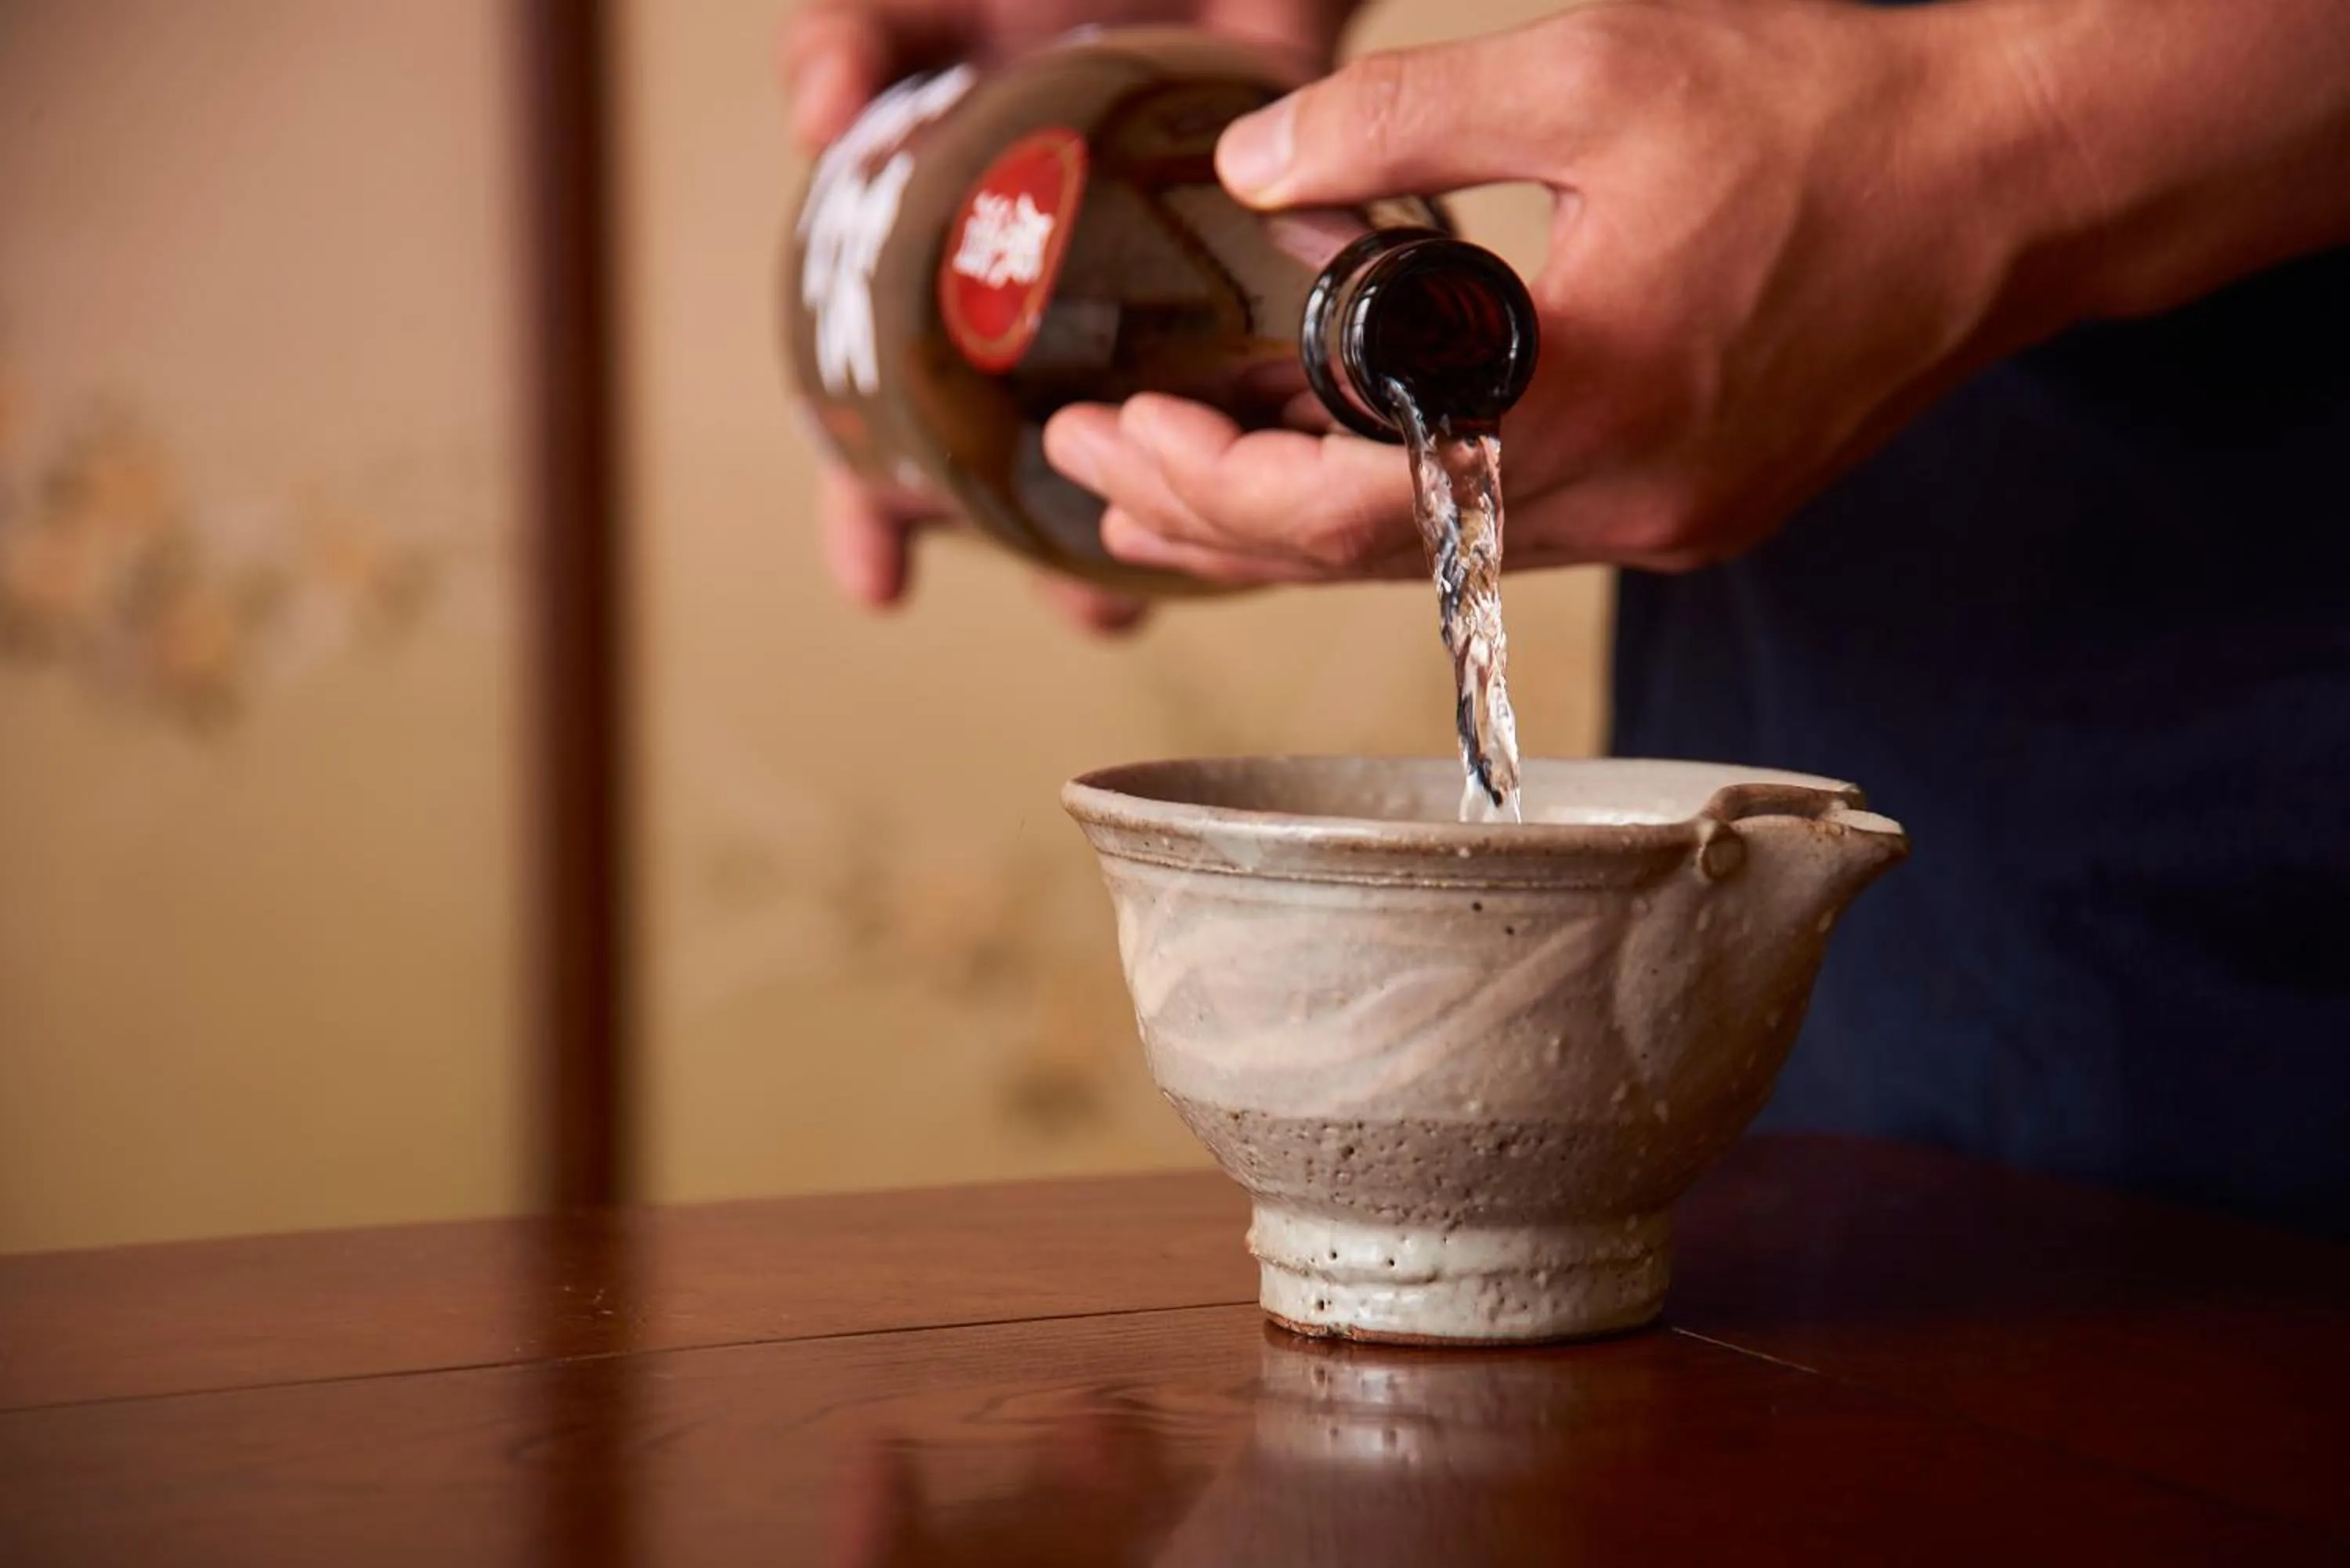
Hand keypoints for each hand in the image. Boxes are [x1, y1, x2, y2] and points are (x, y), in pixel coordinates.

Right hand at [779, 0, 1360, 630]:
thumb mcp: (924, 11)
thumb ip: (857, 44)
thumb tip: (815, 120)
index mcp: (957, 293)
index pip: (892, 427)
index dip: (872, 510)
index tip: (877, 581)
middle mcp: (1058, 334)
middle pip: (1037, 484)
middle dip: (1061, 561)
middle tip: (1088, 610)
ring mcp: (1168, 320)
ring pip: (1173, 456)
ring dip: (1189, 523)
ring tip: (1199, 567)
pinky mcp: (1277, 286)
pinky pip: (1296, 386)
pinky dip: (1302, 435)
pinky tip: (1312, 481)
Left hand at [1041, 0, 2052, 582]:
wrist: (2017, 180)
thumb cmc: (1824, 110)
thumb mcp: (1594, 70)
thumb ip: (1401, 120)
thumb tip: (1251, 166)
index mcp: (1585, 401)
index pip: (1338, 506)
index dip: (1200, 486)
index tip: (1105, 439)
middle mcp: (1626, 501)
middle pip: (1365, 562)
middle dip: (1211, 521)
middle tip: (1094, 472)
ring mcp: (1668, 523)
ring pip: (1430, 563)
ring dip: (1292, 532)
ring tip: (1167, 503)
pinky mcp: (1699, 512)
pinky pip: (1507, 536)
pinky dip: (1398, 510)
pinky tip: (1333, 471)